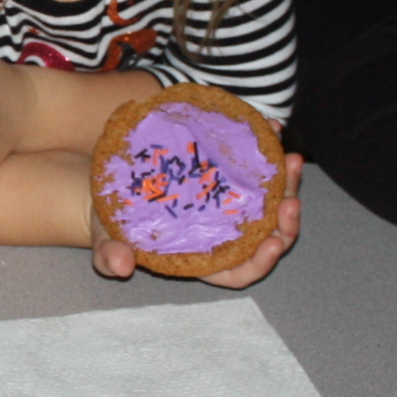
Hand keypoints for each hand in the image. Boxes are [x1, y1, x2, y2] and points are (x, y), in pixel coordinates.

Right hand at [92, 151, 302, 289]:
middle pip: (267, 235)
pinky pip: (257, 166)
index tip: (273, 244)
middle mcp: (224, 233)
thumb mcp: (106, 239)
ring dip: (286, 182)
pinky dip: (266, 148)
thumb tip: (120, 266)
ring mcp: (230, 204)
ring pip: (270, 200)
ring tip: (289, 158)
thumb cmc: (112, 223)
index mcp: (204, 258)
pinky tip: (272, 126)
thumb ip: (109, 256)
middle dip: (286, 221)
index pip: (241, 271)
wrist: (110, 185)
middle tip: (291, 199)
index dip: (261, 262)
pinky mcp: (228, 176)